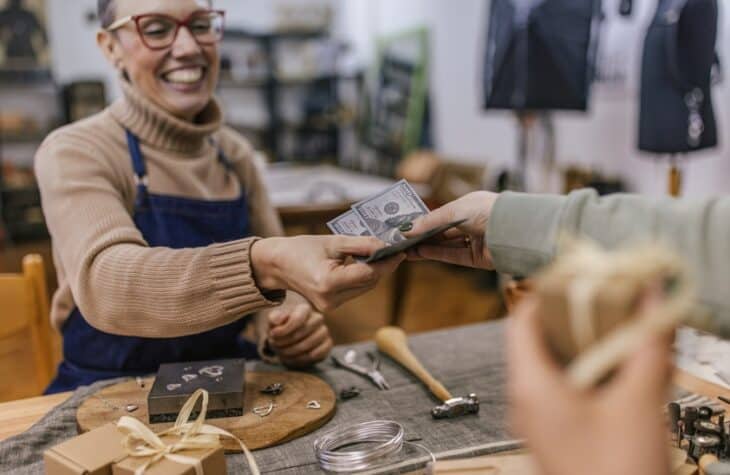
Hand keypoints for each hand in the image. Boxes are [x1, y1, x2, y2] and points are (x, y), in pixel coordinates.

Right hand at [251, 235, 403, 311]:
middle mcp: (330, 299)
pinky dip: (362, 277)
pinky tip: (364, 263)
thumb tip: (385, 246)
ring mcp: (331, 306)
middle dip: (383, 266)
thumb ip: (360, 244)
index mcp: (328, 283)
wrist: (277, 265)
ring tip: (381, 253)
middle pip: (369, 283)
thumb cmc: (301, 249)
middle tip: (394, 250)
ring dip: (374, 272)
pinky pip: (355, 290)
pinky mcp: (331, 306)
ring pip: (364, 288)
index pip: (367, 273)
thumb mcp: (332, 242)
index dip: (386, 262)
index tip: (399, 251)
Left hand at [265, 302, 332, 367]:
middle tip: (275, 346)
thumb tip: (275, 319)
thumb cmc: (281, 328)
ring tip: (283, 352)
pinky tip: (294, 358)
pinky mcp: (327, 345)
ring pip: (310, 343)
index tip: (272, 334)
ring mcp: (323, 331)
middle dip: (286, 341)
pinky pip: (319, 353)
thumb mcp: (274, 322)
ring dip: (293, 351)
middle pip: (303, 331)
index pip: (298, 318)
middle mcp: (317, 318)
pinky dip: (304, 358)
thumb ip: (274, 318)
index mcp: (304, 309)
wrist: (289, 339)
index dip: (284, 329)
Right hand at [405, 191, 497, 268]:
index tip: (407, 225)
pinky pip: (453, 256)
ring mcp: (476, 241)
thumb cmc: (486, 211)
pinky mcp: (478, 259)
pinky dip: (437, 254)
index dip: (425, 220)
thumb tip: (406, 229)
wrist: (513, 230)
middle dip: (423, 235)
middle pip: (443, 231)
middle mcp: (473, 223)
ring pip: (446, 245)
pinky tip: (420, 252)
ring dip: (426, 246)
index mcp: (470, 206)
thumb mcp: (453, 211)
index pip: (443, 214)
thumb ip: (429, 221)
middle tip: (401, 240)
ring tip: (406, 249)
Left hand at [507, 298, 671, 474]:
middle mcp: (525, 404)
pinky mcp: (556, 438)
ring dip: (584, 349)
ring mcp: (538, 424)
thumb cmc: (616, 474)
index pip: (521, 321)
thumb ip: (646, 345)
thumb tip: (650, 298)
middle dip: (575, 320)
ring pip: (553, 370)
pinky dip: (587, 377)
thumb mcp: (638, 403)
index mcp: (530, 387)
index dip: (548, 294)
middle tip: (605, 306)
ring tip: (618, 337)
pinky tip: (620, 378)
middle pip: (538, 343)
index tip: (577, 280)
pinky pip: (563, 394)